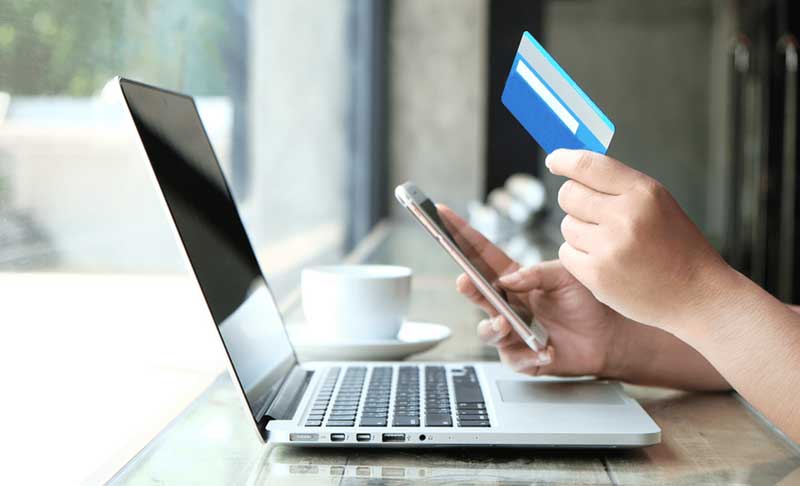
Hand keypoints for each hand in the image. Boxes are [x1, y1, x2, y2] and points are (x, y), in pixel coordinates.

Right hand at [438, 206, 626, 377]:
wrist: (611, 335)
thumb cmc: (588, 300)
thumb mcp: (566, 274)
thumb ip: (537, 273)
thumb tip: (508, 281)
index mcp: (514, 278)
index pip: (481, 254)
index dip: (460, 234)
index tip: (441, 214)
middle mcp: (508, 304)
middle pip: (477, 294)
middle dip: (468, 287)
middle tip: (465, 281)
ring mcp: (513, 331)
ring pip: (488, 330)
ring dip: (493, 327)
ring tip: (505, 322)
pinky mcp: (525, 357)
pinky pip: (516, 360)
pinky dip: (528, 355)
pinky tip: (545, 349)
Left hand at [547, 149, 731, 330]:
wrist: (698, 295)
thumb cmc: (676, 246)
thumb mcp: (658, 204)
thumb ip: (619, 186)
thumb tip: (574, 168)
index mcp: (643, 192)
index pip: (587, 165)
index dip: (564, 159)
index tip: (555, 160)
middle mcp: (625, 216)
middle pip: (568, 194)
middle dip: (575, 202)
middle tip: (593, 214)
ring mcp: (609, 247)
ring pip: (566, 225)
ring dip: (580, 232)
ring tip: (610, 244)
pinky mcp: (597, 275)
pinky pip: (566, 253)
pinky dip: (579, 257)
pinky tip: (605, 263)